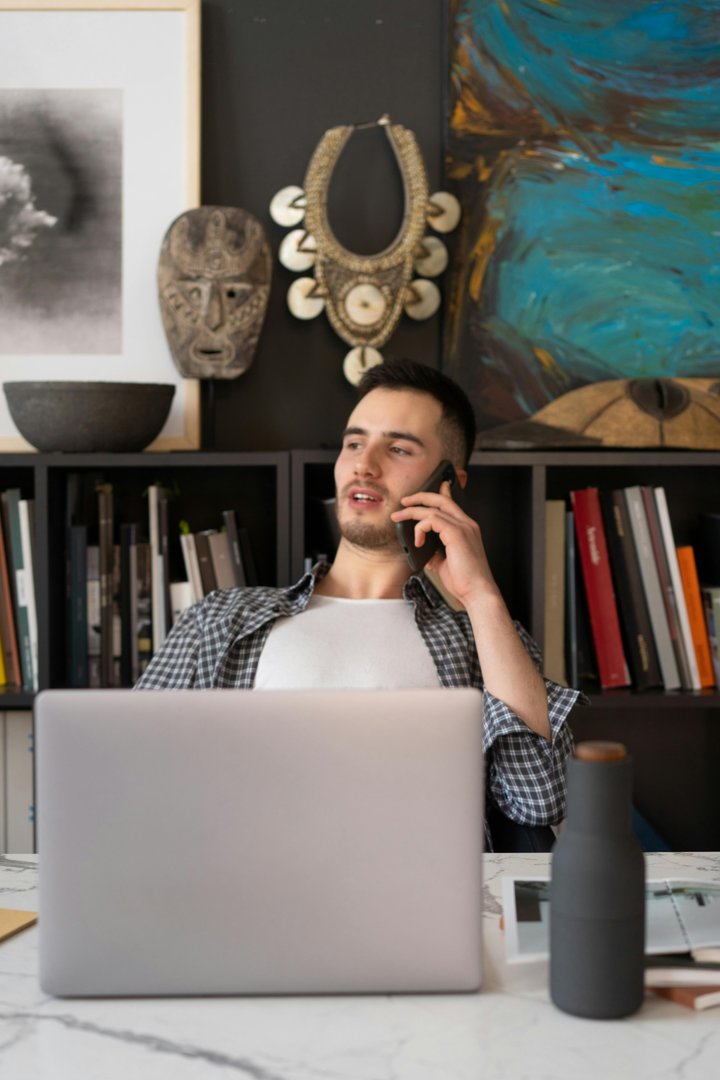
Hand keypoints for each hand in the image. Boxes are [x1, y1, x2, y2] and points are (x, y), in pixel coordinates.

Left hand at [391, 481, 499, 605]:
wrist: (477, 592)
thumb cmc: (464, 581)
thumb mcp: (445, 564)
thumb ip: (435, 553)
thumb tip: (422, 550)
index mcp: (467, 529)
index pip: (452, 504)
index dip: (440, 493)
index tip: (426, 491)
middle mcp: (467, 524)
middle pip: (442, 499)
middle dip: (420, 496)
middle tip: (405, 501)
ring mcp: (463, 527)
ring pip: (433, 508)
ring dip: (412, 512)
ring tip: (398, 518)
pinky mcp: (456, 533)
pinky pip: (432, 520)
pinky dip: (420, 528)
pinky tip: (417, 541)